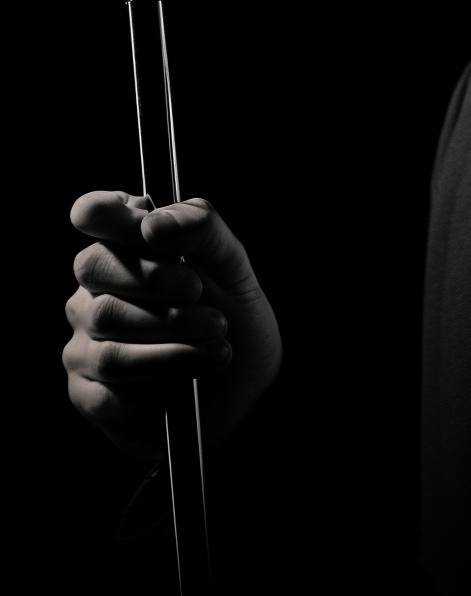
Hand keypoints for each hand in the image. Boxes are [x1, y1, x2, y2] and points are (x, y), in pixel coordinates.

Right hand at [64, 191, 281, 456]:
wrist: (247, 376)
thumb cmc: (229, 307)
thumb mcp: (230, 261)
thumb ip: (199, 227)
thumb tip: (153, 224)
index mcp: (121, 247)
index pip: (93, 212)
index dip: (117, 215)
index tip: (153, 231)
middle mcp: (92, 292)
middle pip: (94, 269)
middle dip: (157, 281)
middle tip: (202, 295)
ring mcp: (84, 345)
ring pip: (107, 336)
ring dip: (173, 342)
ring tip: (216, 339)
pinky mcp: (90, 396)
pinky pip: (110, 392)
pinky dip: (161, 383)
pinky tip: (190, 376)